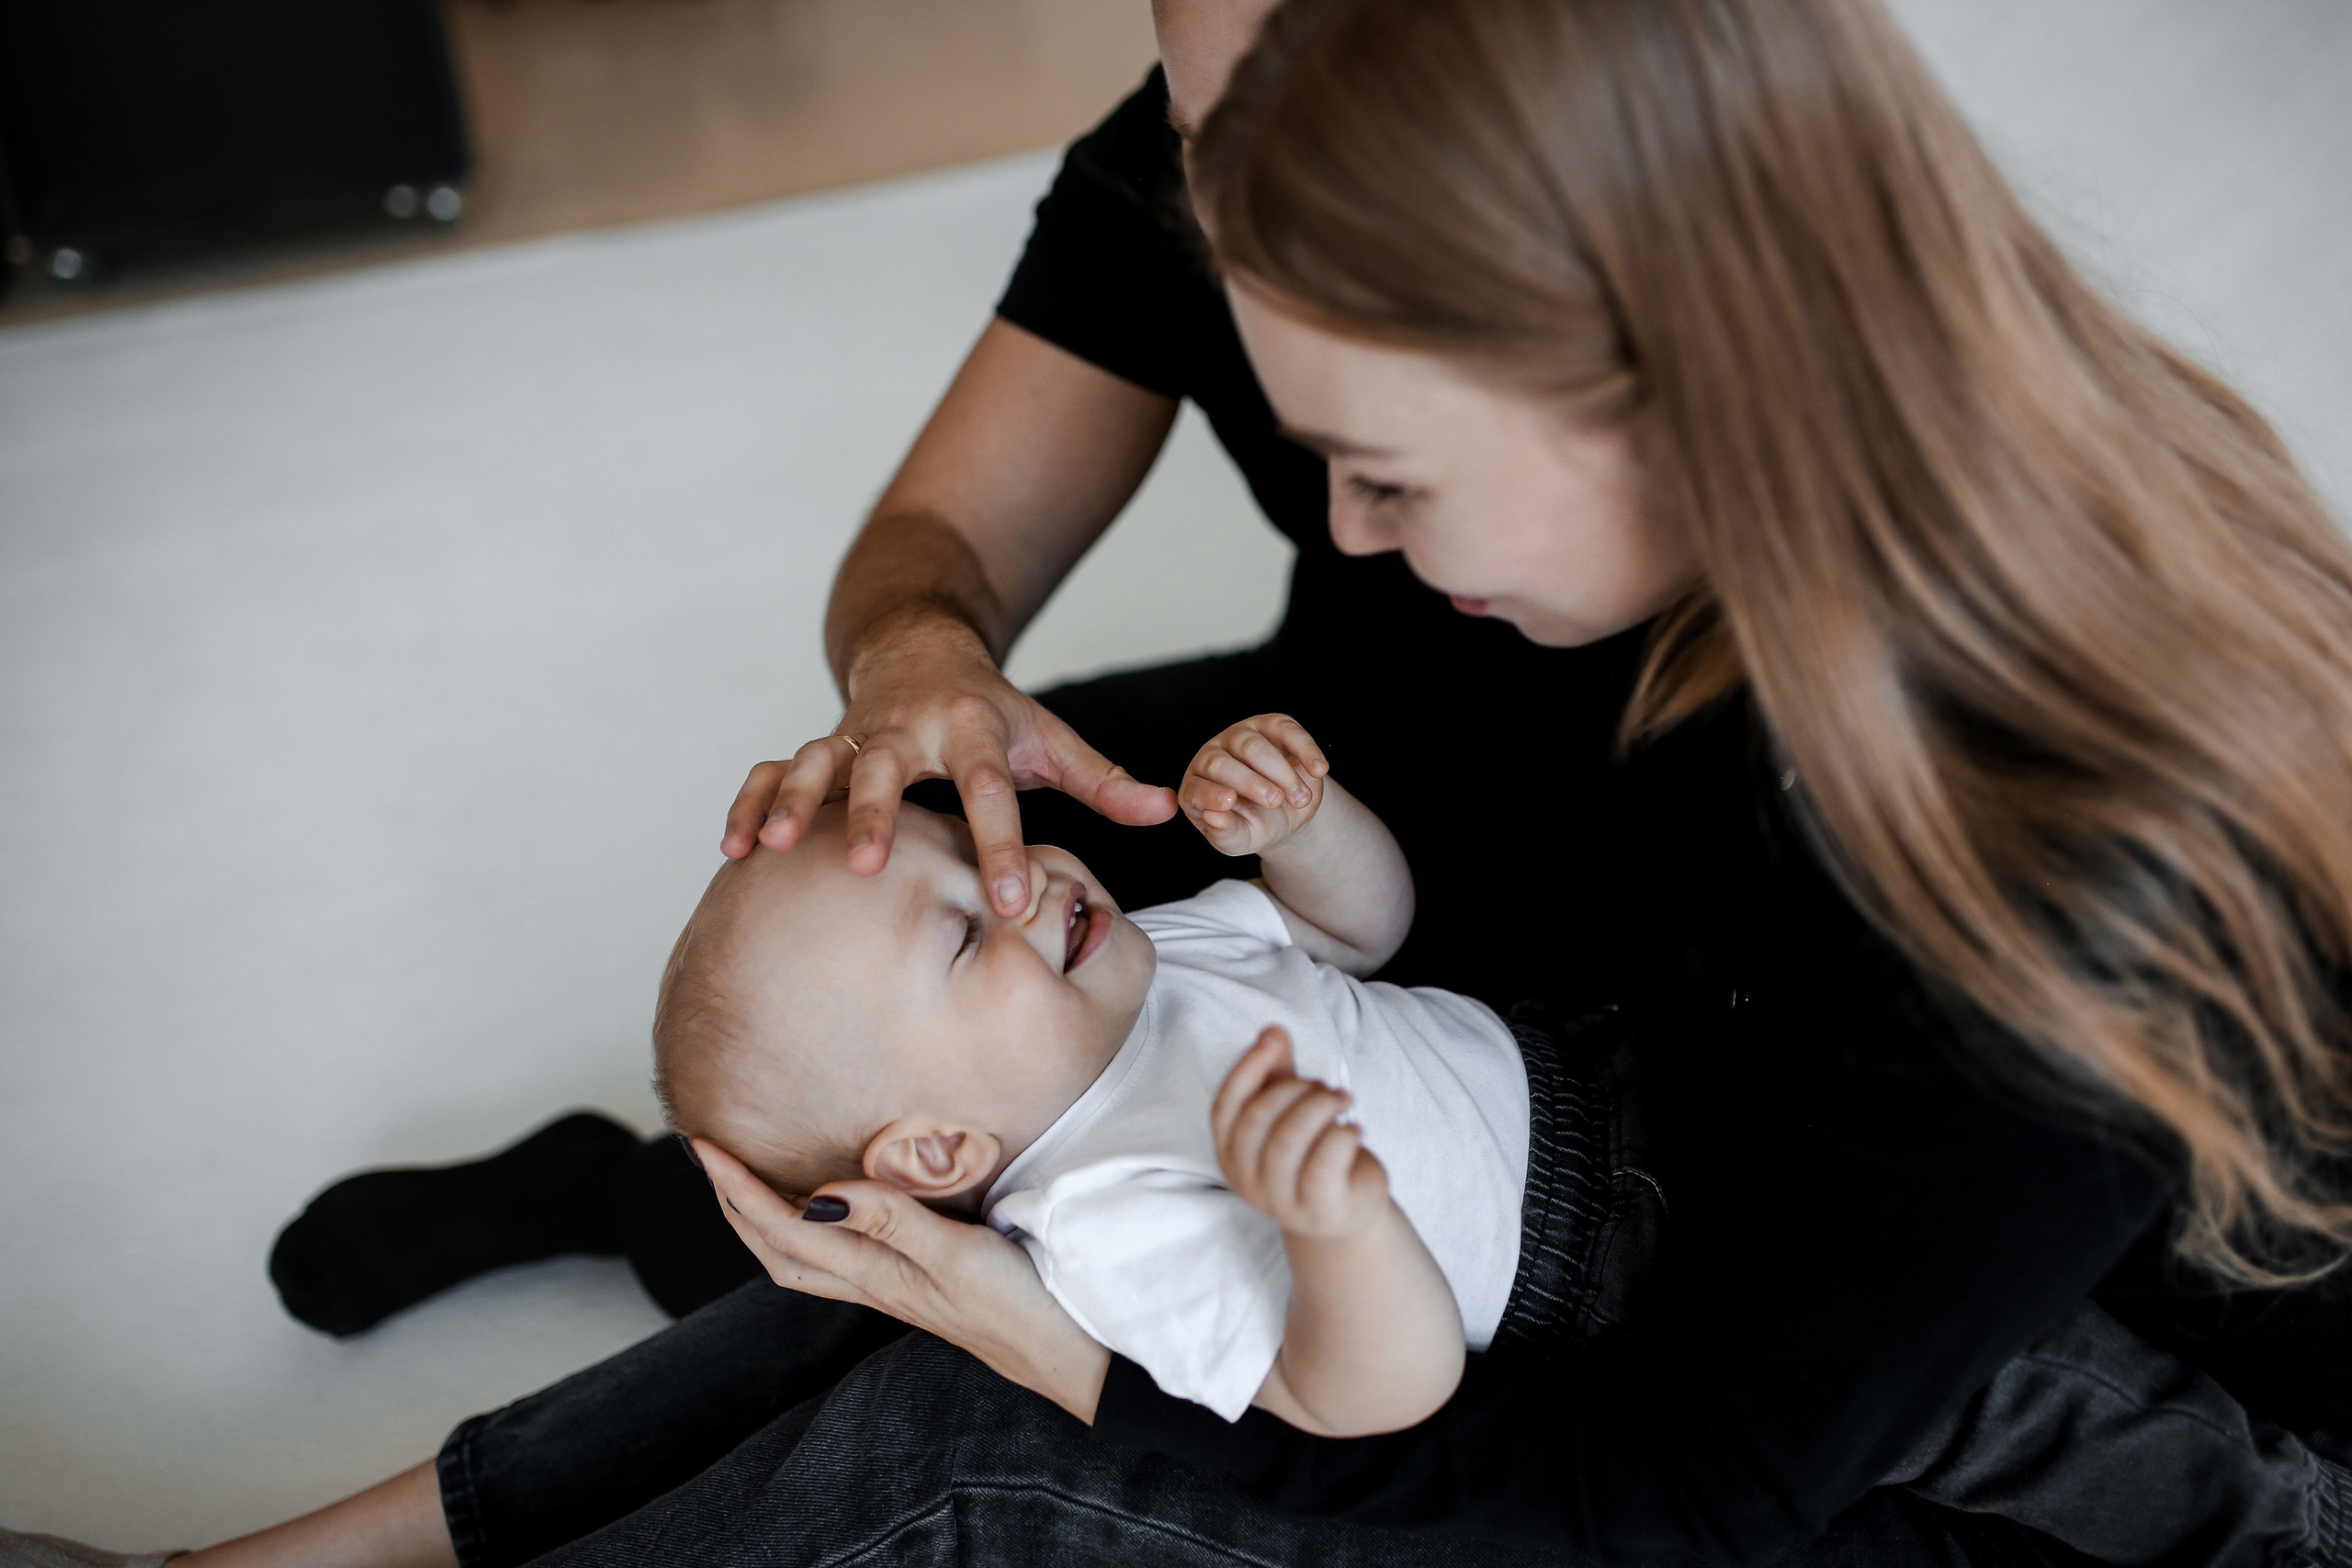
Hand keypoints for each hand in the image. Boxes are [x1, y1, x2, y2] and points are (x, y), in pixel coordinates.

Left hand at [693, 1139, 1112, 1422]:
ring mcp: (896, 1289)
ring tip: (745, 1183)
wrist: (1071, 1359)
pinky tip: (827, 1211)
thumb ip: (894, 1221)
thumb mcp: (960, 1257)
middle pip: (779, 1251)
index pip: (787, 1229)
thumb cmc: (1025, 1310)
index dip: (739, 1189)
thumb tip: (821, 1193)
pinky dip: (811, 1230)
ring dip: (764, 1222)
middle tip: (706, 1158)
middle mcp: (877, 1284)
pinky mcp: (921, 1286)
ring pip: (805, 1259)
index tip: (703, 1147)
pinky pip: (841, 1259)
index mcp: (878, 1275)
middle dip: (734, 1206)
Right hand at [720, 618, 1175, 915]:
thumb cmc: (994, 713)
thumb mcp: (1051, 739)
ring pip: (818, 762)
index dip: (1003, 848)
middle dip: (873, 815)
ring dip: (793, 803)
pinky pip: (777, 772)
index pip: (990, 792)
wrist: (921, 648)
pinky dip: (753, 803)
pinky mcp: (820, 745)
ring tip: (765, 850)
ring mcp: (857, 734)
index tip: (1015, 907)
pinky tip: (734, 848)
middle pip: (888, 767)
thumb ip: (1104, 781)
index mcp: (972, 730)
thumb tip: (1168, 812)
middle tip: (862, 867)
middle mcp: (908, 728)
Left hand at [1179, 713, 1330, 857]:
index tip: (1229, 802)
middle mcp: (1211, 757)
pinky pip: (1286, 730)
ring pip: (1253, 745)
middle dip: (1251, 783)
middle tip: (1276, 802)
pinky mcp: (1271, 725)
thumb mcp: (1242, 839)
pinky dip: (1305, 749)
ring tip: (1300, 798)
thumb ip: (1227, 834)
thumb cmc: (1256, 826)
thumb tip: (1214, 817)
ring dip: (1280, 772)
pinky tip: (1319, 769)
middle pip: (1221, 763)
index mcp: (1197, 787)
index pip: (1196, 788)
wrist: (1288, 813)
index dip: (1211, 794)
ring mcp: (1239, 736)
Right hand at [1212, 1027, 1388, 1240]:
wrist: (1344, 1214)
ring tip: (1343, 1100)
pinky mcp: (1319, 1210)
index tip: (1274, 1041)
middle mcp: (1246, 1180)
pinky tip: (1354, 1129)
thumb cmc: (1312, 1153)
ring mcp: (1280, 1201)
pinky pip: (1324, 1164)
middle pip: (1259, 1118)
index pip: (1225, 1106)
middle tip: (1326, 1088)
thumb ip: (1277, 1071)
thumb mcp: (1291, 1109)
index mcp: (1230, 1152)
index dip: (1246, 1068)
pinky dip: (1343, 1135)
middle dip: (1296, 1089)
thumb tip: (1272, 1031)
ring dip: (1321, 1106)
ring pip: (1289, 1139)